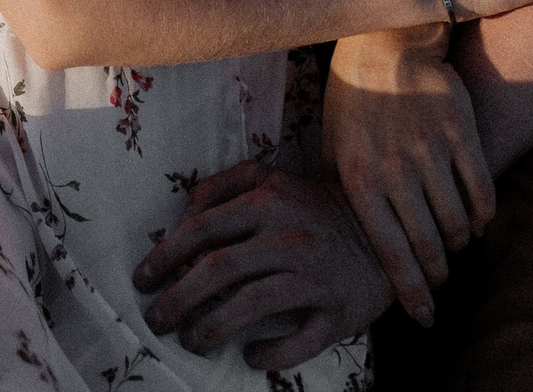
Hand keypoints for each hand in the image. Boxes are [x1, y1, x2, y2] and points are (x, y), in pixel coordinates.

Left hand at [132, 161, 382, 369]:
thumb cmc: (317, 207)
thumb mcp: (273, 178)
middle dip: (177, 298)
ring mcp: (314, 276)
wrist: (389, 232)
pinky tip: (249, 354)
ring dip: (212, 328)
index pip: (203, 229)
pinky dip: (269, 352)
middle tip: (156, 318)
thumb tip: (183, 213)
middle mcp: (289, 236)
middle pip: (219, 270)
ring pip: (252, 306)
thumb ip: (225, 184)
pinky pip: (298, 341)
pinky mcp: (338, 312)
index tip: (142, 279)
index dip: (165, 256)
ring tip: (190, 341)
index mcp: (268, 200)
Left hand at [323, 28, 493, 328]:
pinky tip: (477, 220)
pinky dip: (483, 214)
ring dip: (460, 243)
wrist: (385, 45)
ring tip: (455, 247)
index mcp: (358, 179)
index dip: (411, 292)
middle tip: (440, 282)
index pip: (390, 253)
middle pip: (428, 245)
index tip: (424, 317)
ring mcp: (429, 149)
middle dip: (437, 273)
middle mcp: (394, 168)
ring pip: (458, 222)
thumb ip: (342, 194)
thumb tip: (342, 245)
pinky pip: (482, 190)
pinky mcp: (459, 130)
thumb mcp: (334, 147)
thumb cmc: (354, 102)